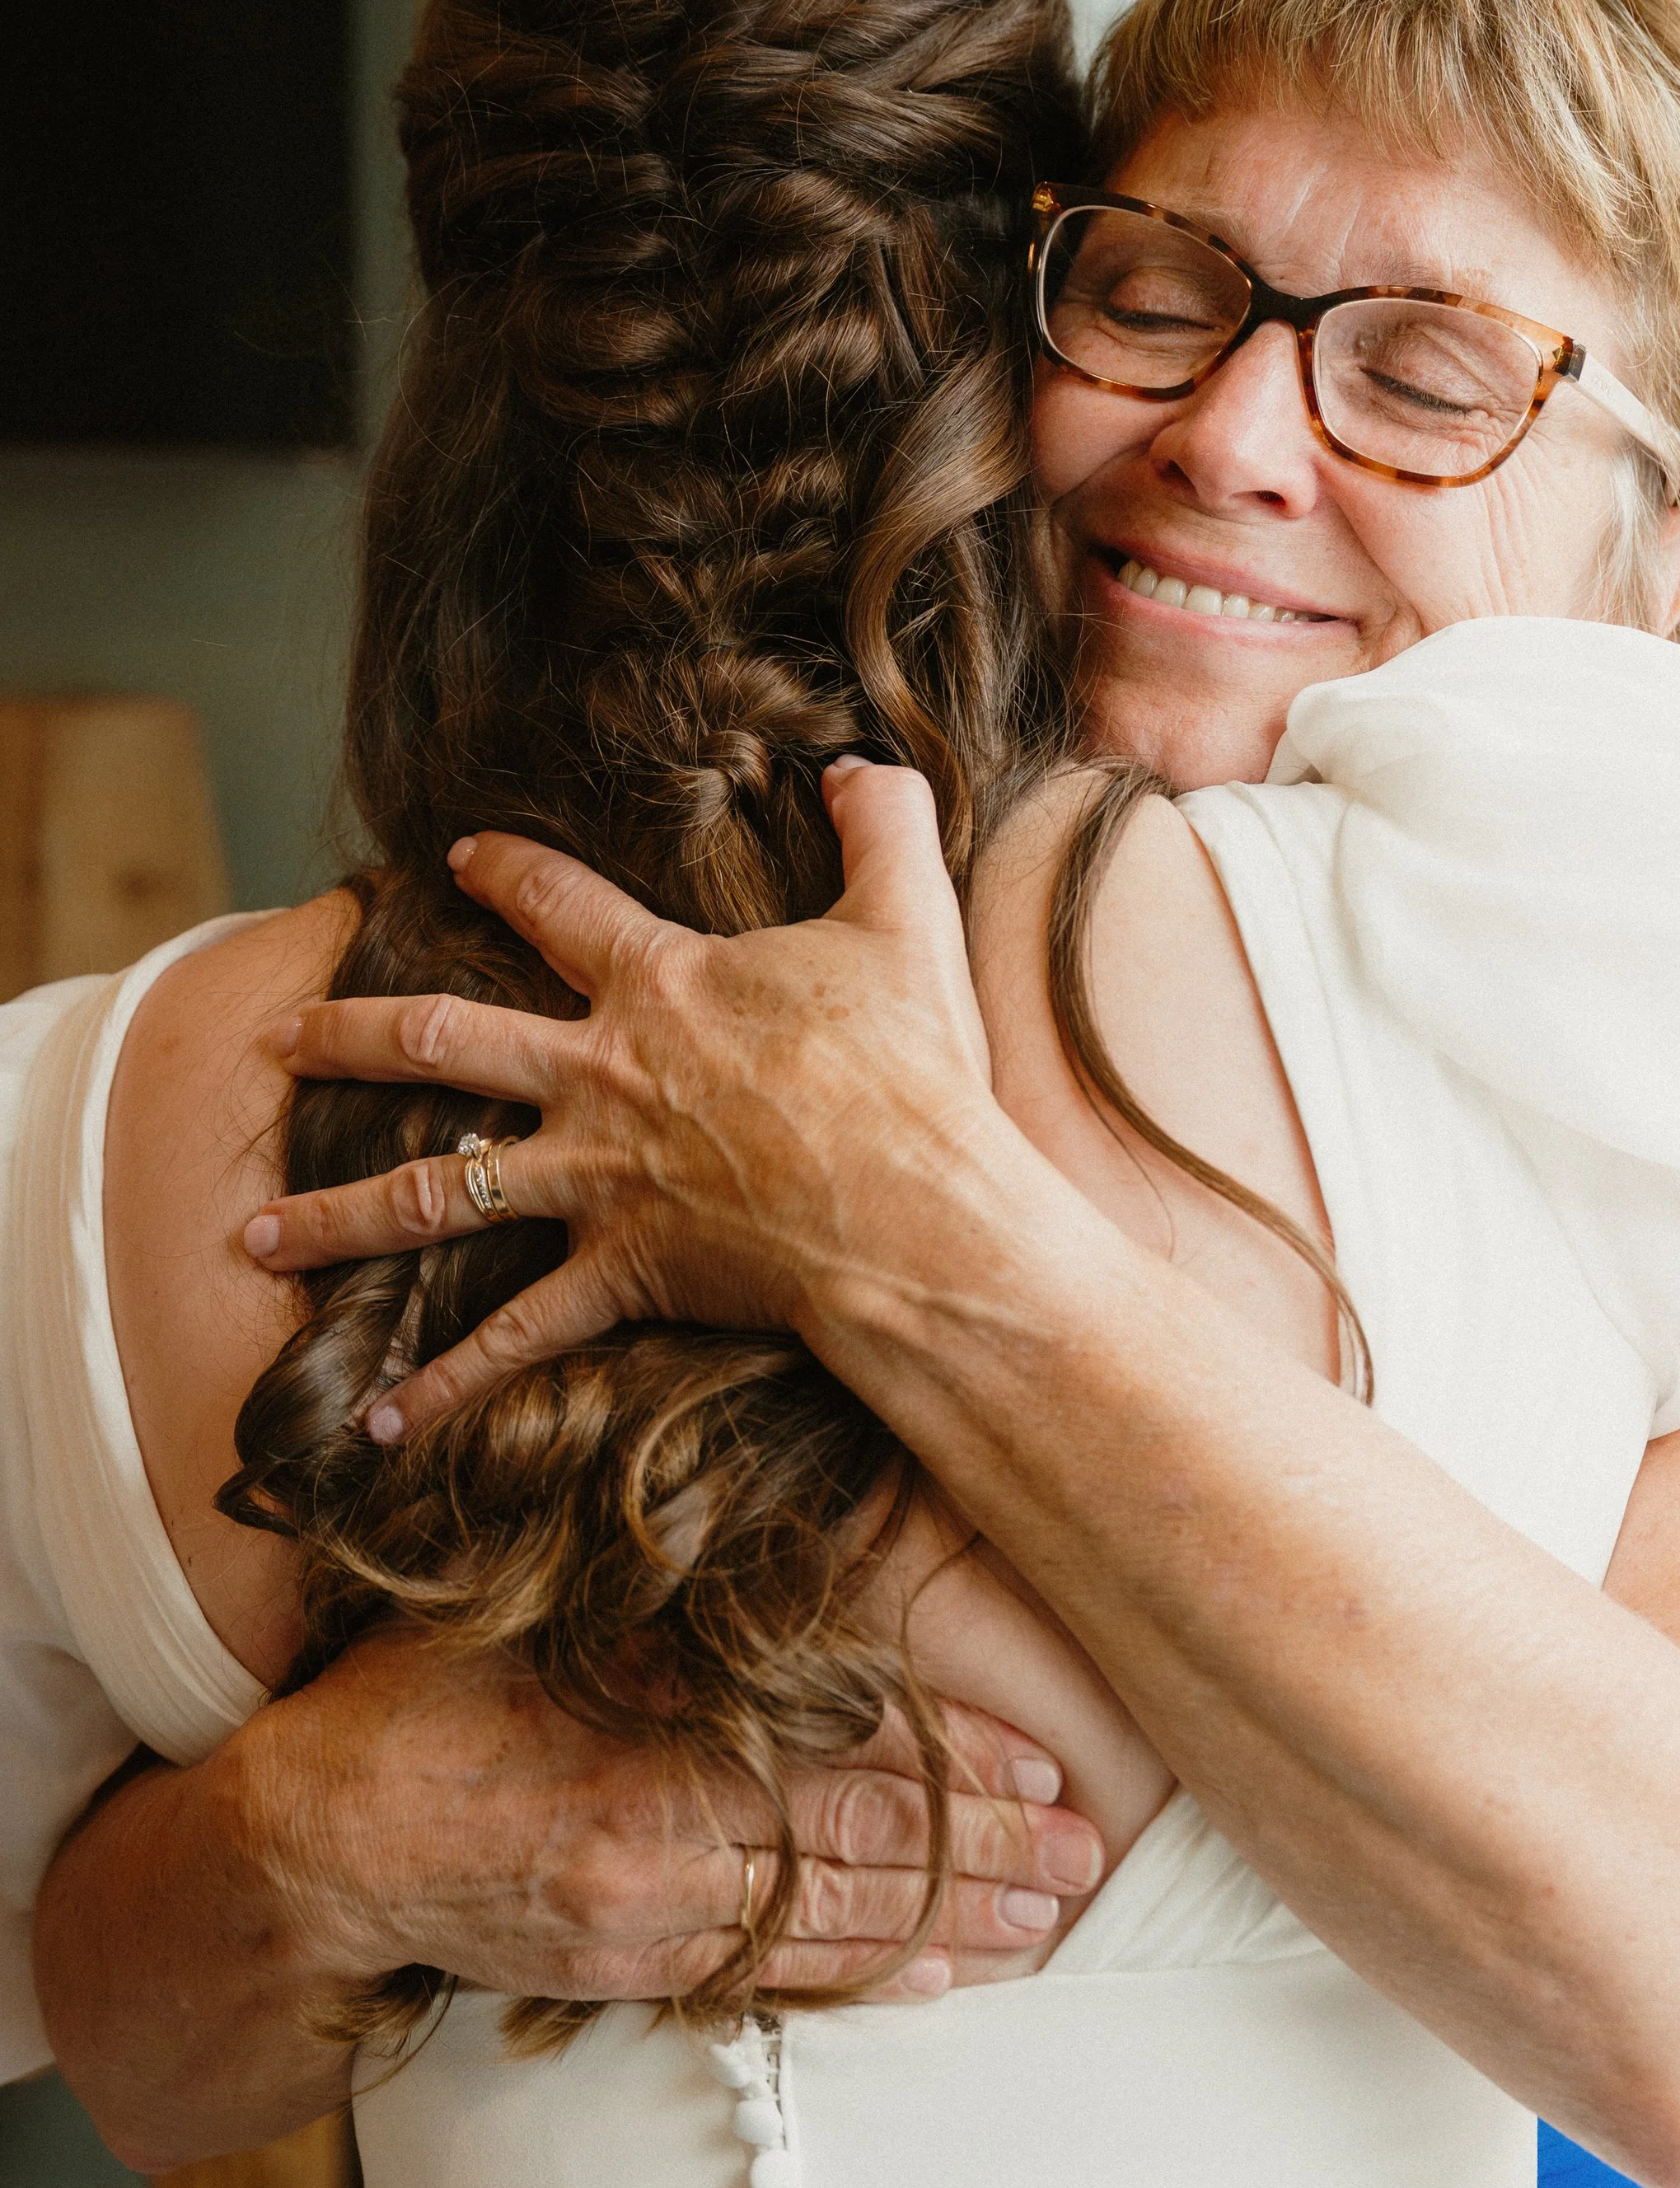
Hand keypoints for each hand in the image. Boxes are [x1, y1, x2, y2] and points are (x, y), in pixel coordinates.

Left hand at [242, 763, 1015, 1434]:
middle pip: (441, 1041)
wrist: (914, 1209)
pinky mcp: (622, 1271)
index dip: (503, 869)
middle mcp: (600, 1076)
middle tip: (279, 1037)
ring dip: (339, 1216)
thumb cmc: (911, 1068)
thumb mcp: (905, 919)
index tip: (454, 856)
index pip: (557, 902)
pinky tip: (376, 1421)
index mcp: (657, 983)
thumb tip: (862, 765)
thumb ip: (882, 828)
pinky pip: (515, 1337)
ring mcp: (599, 1178)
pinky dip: (443, 1385)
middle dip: (349, 1037)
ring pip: (438, 1193)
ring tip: (257, 1236)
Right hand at [242, 1628, 1103, 2004]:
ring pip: (832, 1925)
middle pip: (862, 1848)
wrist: (313, 1842)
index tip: (1047, 1764)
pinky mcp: (625, 1971)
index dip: (957, 1759)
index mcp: (652, 1742)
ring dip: (949, 1925)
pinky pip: (768, 1977)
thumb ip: (651, 1604)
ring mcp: (646, 1920)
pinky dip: (860, 1976)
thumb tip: (767, 1551)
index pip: (845, 1751)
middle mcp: (664, 1845)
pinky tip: (932, 1979)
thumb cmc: (424, 1696)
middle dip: (988, 1853)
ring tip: (1047, 1922)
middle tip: (1089, 1856)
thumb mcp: (535, 1616)